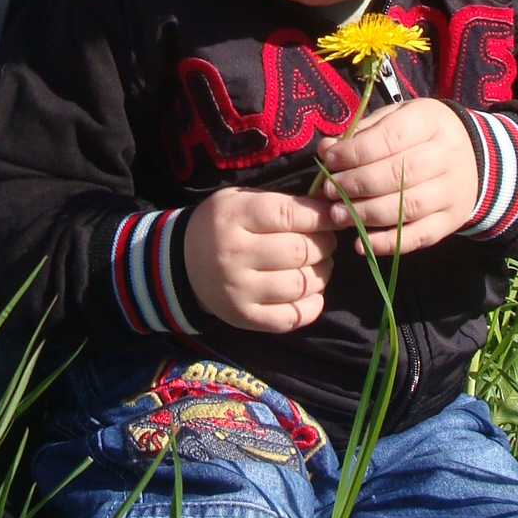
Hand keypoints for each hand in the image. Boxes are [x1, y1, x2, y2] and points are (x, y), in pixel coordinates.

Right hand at [183, 187, 336, 331]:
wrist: (183, 263)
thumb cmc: (222, 224)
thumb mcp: (241, 199)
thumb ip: (282, 203)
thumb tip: (331, 208)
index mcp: (233, 217)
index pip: (288, 215)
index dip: (321, 215)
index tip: (334, 215)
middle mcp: (234, 255)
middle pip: (300, 251)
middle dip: (325, 243)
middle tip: (326, 240)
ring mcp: (239, 291)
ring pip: (301, 284)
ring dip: (322, 272)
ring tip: (319, 263)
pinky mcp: (246, 318)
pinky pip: (293, 317)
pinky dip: (312, 304)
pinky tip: (310, 291)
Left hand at [316, 98, 478, 255]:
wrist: (474, 156)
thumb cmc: (422, 133)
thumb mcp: (396, 118)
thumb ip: (362, 133)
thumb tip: (327, 149)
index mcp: (431, 122)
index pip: (391, 137)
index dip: (356, 151)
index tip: (329, 160)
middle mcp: (447, 155)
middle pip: (399, 174)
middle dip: (357, 184)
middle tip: (329, 191)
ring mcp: (453, 190)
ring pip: (408, 207)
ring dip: (368, 214)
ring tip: (338, 215)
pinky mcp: (452, 219)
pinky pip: (421, 236)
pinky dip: (389, 243)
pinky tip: (362, 243)